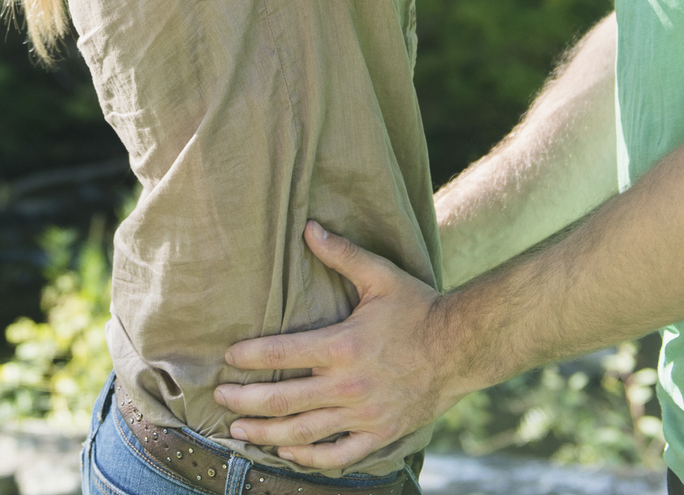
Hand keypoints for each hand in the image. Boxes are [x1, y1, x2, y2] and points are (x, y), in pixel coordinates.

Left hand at [212, 221, 454, 468]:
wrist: (463, 348)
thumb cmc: (419, 308)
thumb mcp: (381, 275)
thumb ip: (342, 254)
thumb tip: (309, 227)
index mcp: (343, 345)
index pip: (282, 354)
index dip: (250, 357)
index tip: (228, 358)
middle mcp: (349, 385)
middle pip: (283, 400)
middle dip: (245, 401)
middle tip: (220, 399)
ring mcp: (364, 414)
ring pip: (303, 432)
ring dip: (265, 433)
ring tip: (239, 432)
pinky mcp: (380, 433)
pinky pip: (338, 454)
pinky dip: (309, 457)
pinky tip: (287, 452)